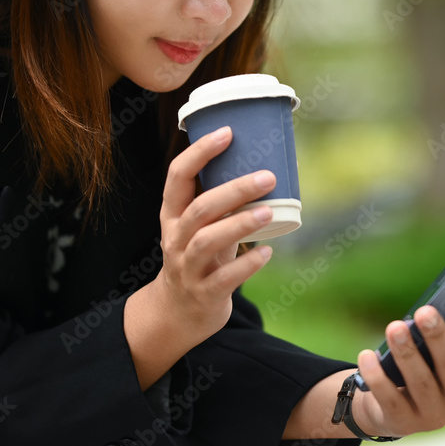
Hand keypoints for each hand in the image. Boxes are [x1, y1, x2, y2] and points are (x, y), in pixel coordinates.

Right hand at [151, 126, 276, 347]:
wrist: (178, 312)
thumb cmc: (199, 257)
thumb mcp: (203, 227)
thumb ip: (224, 203)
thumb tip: (271, 166)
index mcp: (173, 215)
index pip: (177, 177)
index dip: (200, 153)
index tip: (228, 133)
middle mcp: (175, 239)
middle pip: (199, 209)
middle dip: (233, 190)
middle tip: (267, 176)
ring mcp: (187, 268)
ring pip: (206, 242)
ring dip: (239, 224)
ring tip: (268, 212)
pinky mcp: (203, 294)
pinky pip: (224, 279)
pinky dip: (247, 264)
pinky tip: (266, 252)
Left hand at [352, 275, 444, 436]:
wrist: (396, 410)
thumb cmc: (427, 366)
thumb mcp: (444, 349)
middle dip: (437, 336)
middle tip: (423, 311)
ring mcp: (435, 415)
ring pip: (420, 382)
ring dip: (407, 353)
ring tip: (394, 328)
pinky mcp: (404, 423)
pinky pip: (389, 398)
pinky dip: (377, 376)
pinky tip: (367, 355)